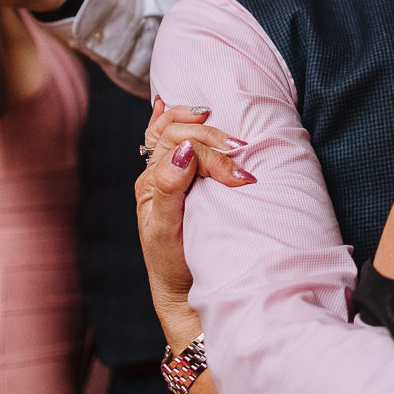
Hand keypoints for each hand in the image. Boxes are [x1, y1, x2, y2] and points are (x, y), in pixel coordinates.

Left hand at [135, 99, 253, 339]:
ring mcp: (169, 172)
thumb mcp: (166, 230)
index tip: (240, 177)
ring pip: (177, 129)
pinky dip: (169, 117)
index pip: (180, 148)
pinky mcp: (182, 176)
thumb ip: (170, 188)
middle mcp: (157, 172)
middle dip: (214, 138)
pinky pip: (169, 137)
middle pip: (181, 133)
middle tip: (242, 151)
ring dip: (204, 125)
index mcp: (151, 182)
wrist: (182, 288)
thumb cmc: (173, 263)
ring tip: (232, 136)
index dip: (212, 154)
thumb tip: (185, 149)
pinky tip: (171, 105)